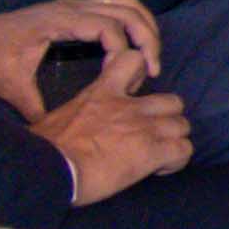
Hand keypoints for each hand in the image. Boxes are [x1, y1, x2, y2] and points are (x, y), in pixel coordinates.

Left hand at [0, 0, 163, 114]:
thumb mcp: (11, 86)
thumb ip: (37, 108)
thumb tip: (57, 135)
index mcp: (60, 20)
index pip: (109, 27)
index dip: (124, 52)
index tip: (125, 79)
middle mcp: (72, 6)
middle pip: (128, 10)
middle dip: (148, 39)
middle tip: (153, 70)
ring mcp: (74, 3)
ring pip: (126, 2)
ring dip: (145, 26)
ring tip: (150, 57)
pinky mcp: (73, 8)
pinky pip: (115, 4)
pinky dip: (132, 21)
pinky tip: (132, 46)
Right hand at [30, 76, 190, 208]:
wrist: (47, 168)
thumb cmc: (44, 147)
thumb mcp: (58, 115)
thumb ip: (77, 112)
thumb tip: (68, 125)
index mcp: (102, 93)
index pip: (133, 61)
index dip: (142, 75)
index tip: (135, 93)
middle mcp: (129, 106)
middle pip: (172, 101)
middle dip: (167, 119)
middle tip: (151, 136)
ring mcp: (144, 128)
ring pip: (182, 125)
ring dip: (173, 140)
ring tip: (159, 154)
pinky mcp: (152, 151)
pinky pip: (184, 150)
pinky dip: (177, 160)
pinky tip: (161, 168)